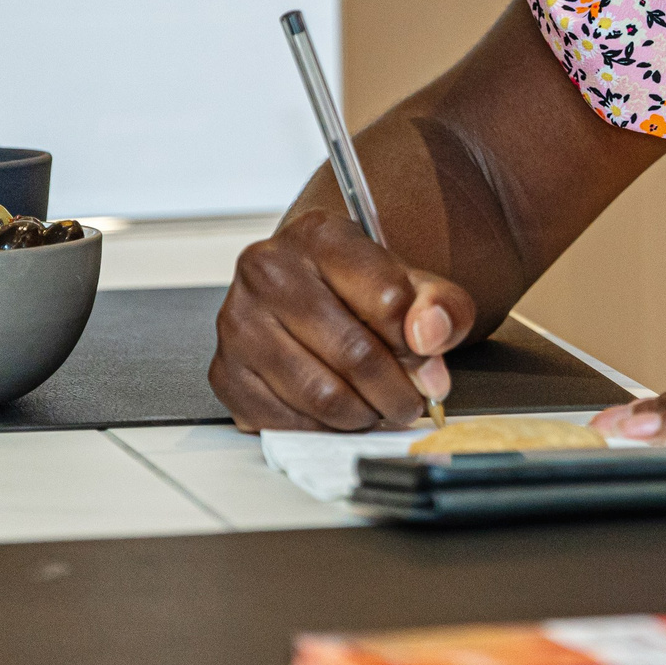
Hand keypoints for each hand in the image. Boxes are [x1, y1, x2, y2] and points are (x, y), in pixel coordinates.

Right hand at [208, 209, 475, 430]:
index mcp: (319, 235)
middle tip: (410, 402)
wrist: (306, 292)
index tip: (429, 363)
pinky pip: (286, 421)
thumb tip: (429, 336)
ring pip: (321, 395)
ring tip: (377, 407)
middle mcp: (268, 271)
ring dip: (362, 415)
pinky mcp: (225, 371)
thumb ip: (440, 306)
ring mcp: (238, 322)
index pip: (388, 299)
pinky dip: (322, 429)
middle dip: (396, 392)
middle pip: (355, 353)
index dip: (420, 345)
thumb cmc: (358, 289)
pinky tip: (336, 412)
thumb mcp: (412, 283)